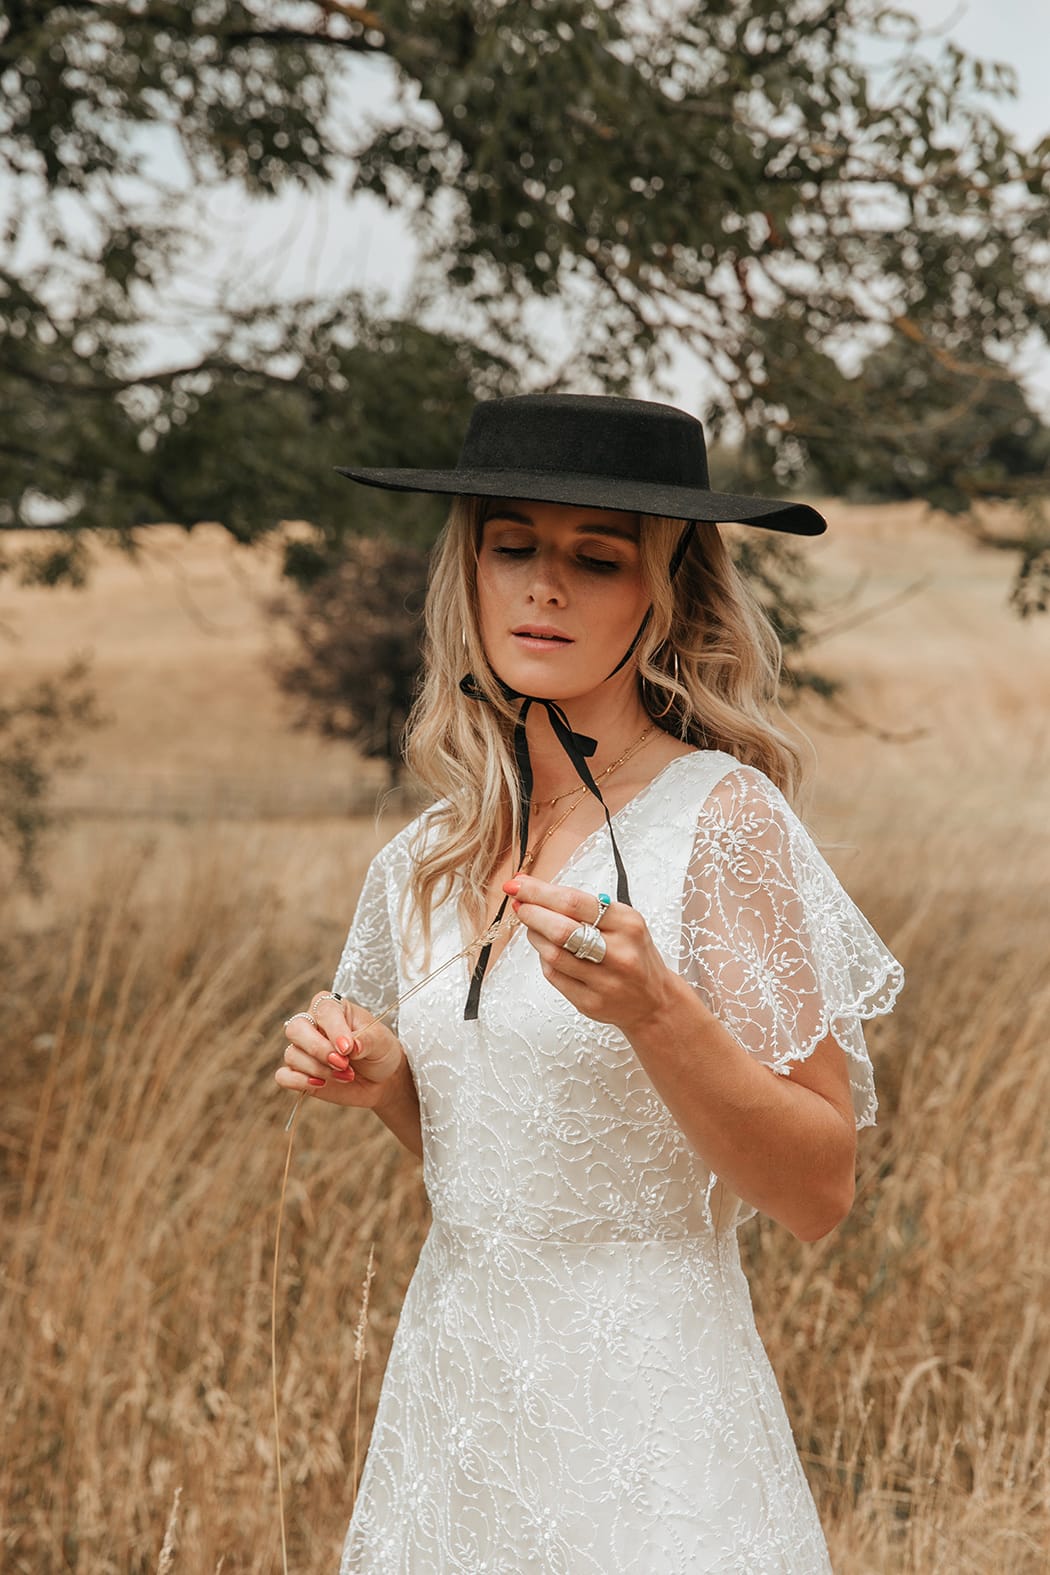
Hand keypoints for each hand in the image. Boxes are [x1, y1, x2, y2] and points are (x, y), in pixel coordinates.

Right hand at [276, 991, 404, 1111]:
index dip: (334, 1029)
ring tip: (347, 1075)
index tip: (349, 1048)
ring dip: (319, 1070)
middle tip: (343, 1063)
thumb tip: (350, 1046)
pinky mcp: (300, 1072)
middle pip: (296, 1029)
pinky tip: (321, 1084)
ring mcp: (303, 1049)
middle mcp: (312, 1025)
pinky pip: (283, 1076)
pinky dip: (299, 1081)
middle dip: (319, 1050)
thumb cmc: (380, 1051)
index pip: (323, 1011)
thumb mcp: (381, 1041)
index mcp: (333, 1008)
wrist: (381, 1079)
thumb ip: (366, 1040)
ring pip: (292, 1055)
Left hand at [503, 874, 673, 1036]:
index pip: (575, 903)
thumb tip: (534, 889)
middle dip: (531, 913)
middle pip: (561, 930)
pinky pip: (553, 976)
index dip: (540, 892)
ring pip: (552, 954)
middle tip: (519, 904)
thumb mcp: (624, 922)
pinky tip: (546, 950)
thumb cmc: (632, 953)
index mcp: (628, 924)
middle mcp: (619, 954)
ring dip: (534, 935)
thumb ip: (585, 907)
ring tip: (533, 926)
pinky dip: (543, 958)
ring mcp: (604, 982)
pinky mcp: (590, 1003)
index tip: (518, 884)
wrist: (654, 1000)